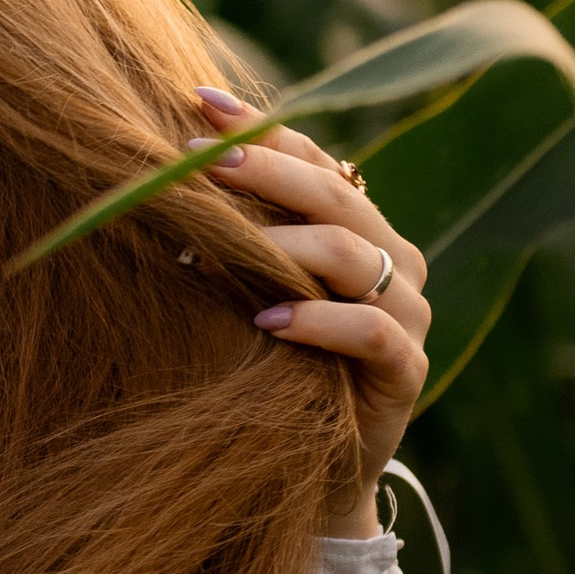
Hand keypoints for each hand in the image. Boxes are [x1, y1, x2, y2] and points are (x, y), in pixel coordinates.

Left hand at [191, 89, 430, 530]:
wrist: (309, 472)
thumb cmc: (272, 369)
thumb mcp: (252, 292)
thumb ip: (236, 234)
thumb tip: (165, 163)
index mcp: (362, 229)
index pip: (318, 161)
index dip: (262, 130)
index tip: (196, 101)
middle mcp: (394, 262)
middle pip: (335, 197)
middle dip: (264, 170)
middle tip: (197, 160)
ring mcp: (409, 317)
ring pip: (354, 255)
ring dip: (282, 245)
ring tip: (217, 246)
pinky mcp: (407, 374)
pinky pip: (372, 333)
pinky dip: (319, 321)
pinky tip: (267, 320)